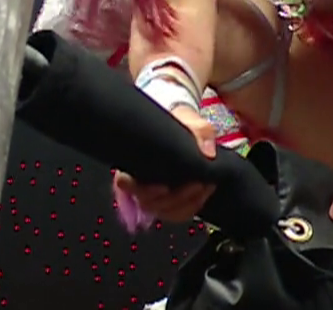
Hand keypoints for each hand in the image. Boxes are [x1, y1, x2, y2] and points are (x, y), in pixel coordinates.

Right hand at [113, 105, 218, 223]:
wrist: (186, 128)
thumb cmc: (180, 122)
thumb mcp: (190, 119)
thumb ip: (200, 131)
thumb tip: (208, 153)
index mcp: (134, 161)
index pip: (123, 182)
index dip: (138, 189)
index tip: (163, 185)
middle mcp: (140, 181)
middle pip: (148, 202)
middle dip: (175, 197)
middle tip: (198, 183)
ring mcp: (154, 194)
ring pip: (162, 211)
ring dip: (186, 203)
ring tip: (204, 187)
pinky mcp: (168, 200)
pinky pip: (175, 214)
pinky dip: (191, 208)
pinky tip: (204, 194)